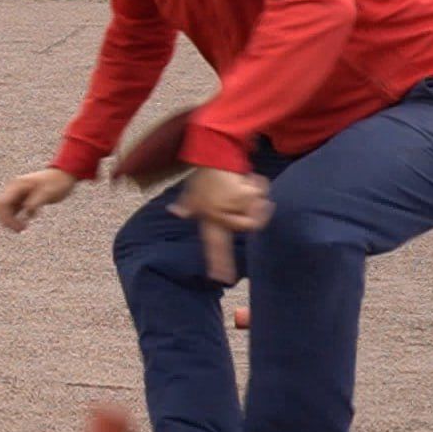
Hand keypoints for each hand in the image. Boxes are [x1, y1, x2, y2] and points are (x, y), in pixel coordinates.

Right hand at [0, 168, 76, 231]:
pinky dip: (16, 217)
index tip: (20, 227)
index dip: (6, 217)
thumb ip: (35, 203)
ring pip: (6, 209)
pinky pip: (13, 209)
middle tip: (20, 230)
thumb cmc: (57, 182)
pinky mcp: (23, 197)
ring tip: (22, 228)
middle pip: (1, 207)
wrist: (65, 174)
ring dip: (11, 220)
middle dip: (7, 220)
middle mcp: (14, 188)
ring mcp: (18, 192)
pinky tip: (24, 223)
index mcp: (18, 185)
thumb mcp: (48, 193)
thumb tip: (26, 214)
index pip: (3, 203)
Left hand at [167, 167, 272, 283]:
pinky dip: (257, 182)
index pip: (213, 246)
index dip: (218, 263)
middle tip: (246, 192)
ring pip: (257, 210)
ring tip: (240, 181)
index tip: (223, 279)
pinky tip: (245, 175)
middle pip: (248, 227)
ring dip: (254, 192)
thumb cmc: (205, 172)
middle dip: (254, 209)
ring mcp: (229, 207)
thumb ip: (186, 203)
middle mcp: (218, 216)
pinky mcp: (239, 196)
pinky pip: (259, 195)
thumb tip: (174, 211)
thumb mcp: (192, 189)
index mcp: (208, 218)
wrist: (213, 152)